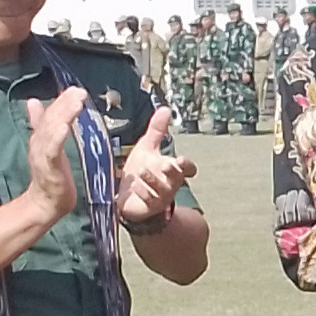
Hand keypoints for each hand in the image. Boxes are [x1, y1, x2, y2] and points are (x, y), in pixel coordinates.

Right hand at [20, 89, 88, 222]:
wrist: (45, 201)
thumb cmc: (50, 173)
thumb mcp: (48, 145)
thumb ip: (41, 124)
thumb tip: (32, 101)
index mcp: (41, 137)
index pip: (51, 114)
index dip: (62, 101)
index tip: (75, 89)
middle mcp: (39, 142)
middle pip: (51, 119)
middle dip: (64, 104)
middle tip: (78, 91)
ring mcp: (42, 154)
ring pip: (51, 131)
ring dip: (63, 115)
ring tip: (75, 102)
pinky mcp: (48, 168)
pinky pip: (51, 150)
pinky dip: (57, 137)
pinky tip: (65, 127)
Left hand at [112, 105, 192, 229]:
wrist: (128, 197)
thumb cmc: (140, 172)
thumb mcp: (147, 147)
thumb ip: (157, 130)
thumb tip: (165, 109)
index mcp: (172, 168)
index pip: (187, 167)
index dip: (187, 165)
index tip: (181, 161)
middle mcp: (169, 183)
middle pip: (177, 177)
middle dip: (173, 171)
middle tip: (166, 164)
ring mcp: (160, 196)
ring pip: (163, 189)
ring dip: (153, 180)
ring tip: (143, 171)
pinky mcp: (149, 206)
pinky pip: (149, 199)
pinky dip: (143, 192)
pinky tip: (135, 186)